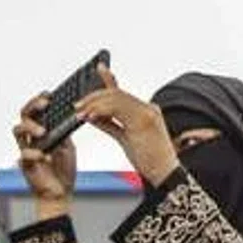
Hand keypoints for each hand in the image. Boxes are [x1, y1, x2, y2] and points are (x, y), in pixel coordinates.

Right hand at [14, 93, 78, 220]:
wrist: (61, 192)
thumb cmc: (63, 169)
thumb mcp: (69, 145)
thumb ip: (65, 130)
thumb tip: (72, 113)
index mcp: (41, 130)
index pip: (36, 110)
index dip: (40, 100)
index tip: (49, 94)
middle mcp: (31, 138)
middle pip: (24, 114)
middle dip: (33, 106)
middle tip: (45, 104)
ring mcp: (26, 149)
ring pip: (18, 130)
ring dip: (30, 127)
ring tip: (42, 132)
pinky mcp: (25, 164)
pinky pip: (23, 154)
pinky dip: (34, 153)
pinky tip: (44, 155)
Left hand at [76, 69, 176, 185]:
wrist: (165, 174)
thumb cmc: (149, 161)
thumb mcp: (125, 139)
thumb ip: (110, 125)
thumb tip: (93, 116)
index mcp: (146, 111)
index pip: (123, 92)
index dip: (109, 79)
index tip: (100, 68)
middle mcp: (148, 108)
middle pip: (117, 93)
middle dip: (94, 97)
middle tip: (78, 105)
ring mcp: (147, 113)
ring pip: (116, 98)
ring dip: (95, 104)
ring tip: (81, 112)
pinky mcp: (143, 120)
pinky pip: (118, 108)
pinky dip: (101, 111)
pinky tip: (90, 117)